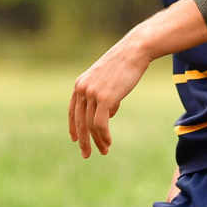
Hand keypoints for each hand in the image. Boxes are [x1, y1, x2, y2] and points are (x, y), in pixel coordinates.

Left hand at [68, 32, 154, 156]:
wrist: (134, 51)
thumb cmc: (125, 65)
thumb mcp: (108, 81)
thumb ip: (104, 97)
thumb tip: (108, 114)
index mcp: (79, 85)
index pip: (72, 111)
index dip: (73, 126)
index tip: (75, 139)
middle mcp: (81, 90)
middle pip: (78, 121)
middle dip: (83, 140)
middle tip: (86, 154)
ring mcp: (91, 94)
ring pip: (90, 124)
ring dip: (96, 140)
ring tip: (103, 150)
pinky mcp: (104, 98)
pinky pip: (100, 123)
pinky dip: (103, 135)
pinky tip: (108, 142)